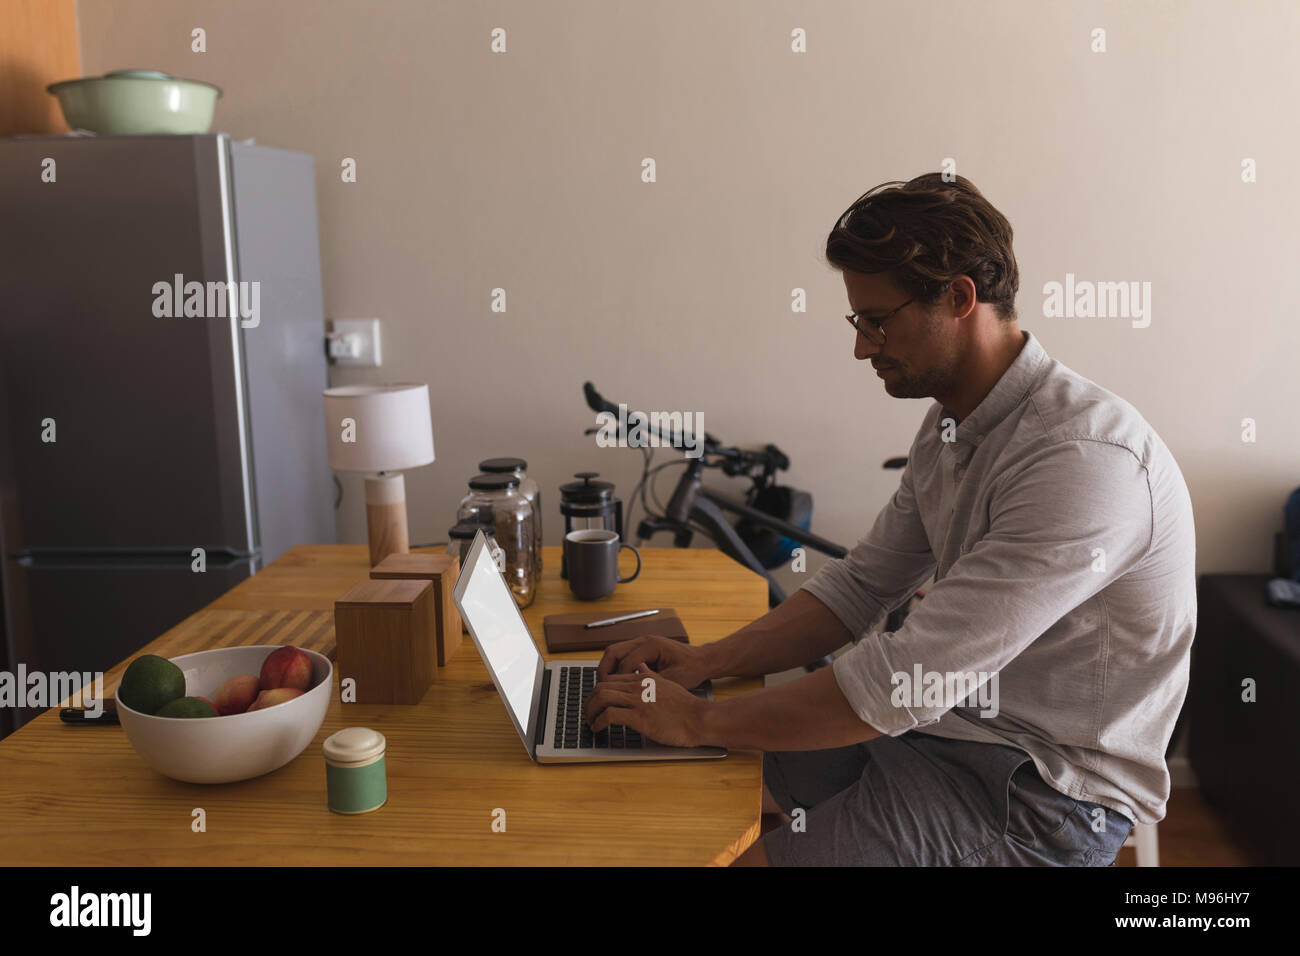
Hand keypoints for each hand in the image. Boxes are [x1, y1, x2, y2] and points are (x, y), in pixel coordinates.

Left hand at [584, 665, 709, 748]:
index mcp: (643, 679)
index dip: (598, 691)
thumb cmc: (686, 706)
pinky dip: (599, 722)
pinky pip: (609, 716)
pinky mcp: (640, 717)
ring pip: (602, 699)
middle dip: (590, 701)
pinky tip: (598, 729)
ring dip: (590, 711)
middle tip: (588, 713)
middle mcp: (638, 687)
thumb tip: (641, 666)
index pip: (611, 679)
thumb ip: (651, 675)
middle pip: (601, 687)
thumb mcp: (667, 683)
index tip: (596, 702)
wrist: (699, 718)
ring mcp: (638, 701)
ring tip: (590, 722)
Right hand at [596, 634, 714, 687]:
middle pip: (613, 652)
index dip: (616, 680)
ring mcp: (642, 644)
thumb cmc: (692, 668)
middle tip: (600, 690)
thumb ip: (651, 683)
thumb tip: (631, 694)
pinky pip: (623, 657)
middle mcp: (644, 641)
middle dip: (604, 671)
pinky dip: (617, 669)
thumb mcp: (673, 679)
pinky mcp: (643, 651)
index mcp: (651, 645)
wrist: (703, 661)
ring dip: (608, 670)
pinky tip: (618, 684)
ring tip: (606, 688)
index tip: (613, 696)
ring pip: (615, 653)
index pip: (624, 661)